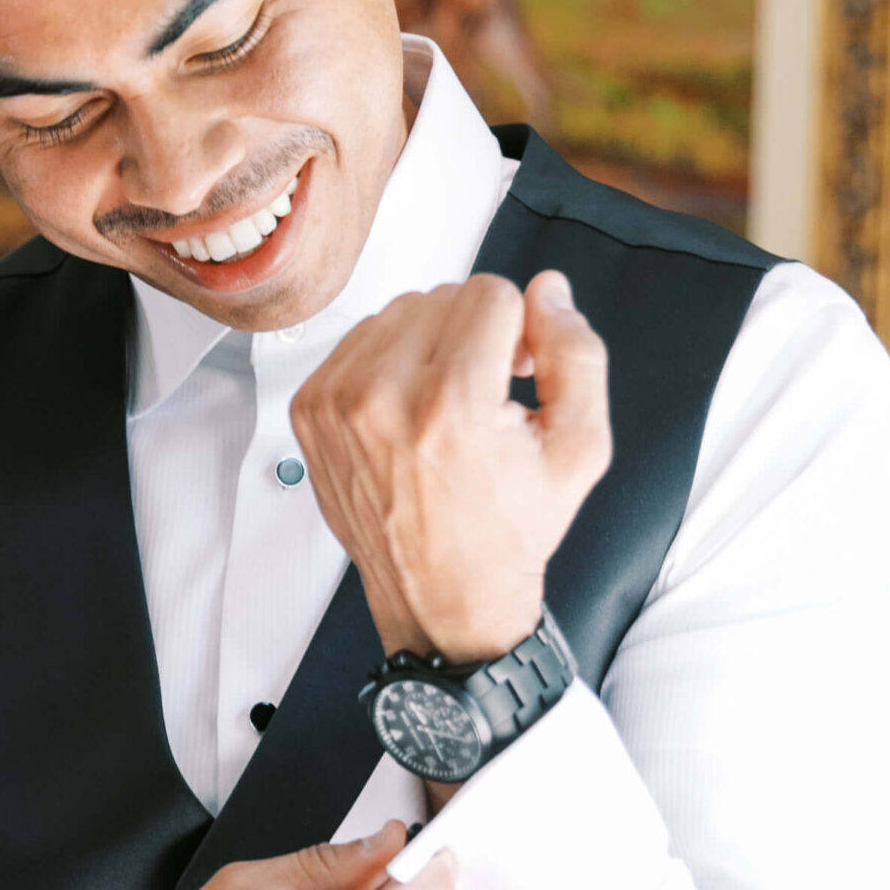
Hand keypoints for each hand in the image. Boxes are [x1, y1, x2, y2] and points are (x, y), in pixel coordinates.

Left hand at [289, 269, 610, 663]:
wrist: (444, 598)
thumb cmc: (506, 532)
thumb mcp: (580, 449)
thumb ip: (576, 354)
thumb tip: (550, 291)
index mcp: (449, 405)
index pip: (491, 293)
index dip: (519, 330)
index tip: (517, 373)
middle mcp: (381, 399)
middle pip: (442, 296)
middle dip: (475, 332)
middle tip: (485, 393)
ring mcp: (335, 404)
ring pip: (398, 312)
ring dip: (430, 344)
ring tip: (447, 405)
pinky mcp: (310, 410)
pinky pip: (359, 342)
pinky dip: (389, 364)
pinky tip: (410, 412)